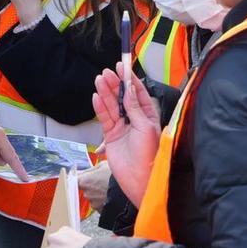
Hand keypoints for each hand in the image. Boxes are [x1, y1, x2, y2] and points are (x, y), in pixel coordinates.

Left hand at [77, 160, 110, 211]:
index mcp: (83, 181)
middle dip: (91, 186)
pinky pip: (100, 205)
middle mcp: (86, 194)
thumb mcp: (101, 166)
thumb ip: (87, 170)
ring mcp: (94, 204)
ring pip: (93, 198)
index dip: (76, 179)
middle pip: (85, 189)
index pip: (72, 181)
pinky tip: (112, 196)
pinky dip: (104, 201)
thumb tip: (77, 171)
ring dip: (98, 194)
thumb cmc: (115, 175)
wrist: (130, 190)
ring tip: (109, 188)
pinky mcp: (101, 211)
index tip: (80, 178)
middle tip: (102, 181)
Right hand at [91, 62, 160, 206]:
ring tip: (99, 79)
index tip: (122, 67)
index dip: (130, 80)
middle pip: (122, 97)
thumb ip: (134, 108)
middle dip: (115, 84)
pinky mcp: (111, 136)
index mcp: (148, 116)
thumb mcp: (145, 127)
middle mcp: (135, 120)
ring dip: (106, 92)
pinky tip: (97, 96)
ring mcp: (122, 127)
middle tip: (107, 72)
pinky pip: (104, 118)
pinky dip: (100, 107)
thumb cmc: (149, 155)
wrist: (140, 180)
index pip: (138, 93)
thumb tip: (128, 91)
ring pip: (112, 106)